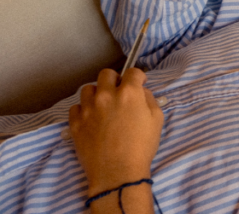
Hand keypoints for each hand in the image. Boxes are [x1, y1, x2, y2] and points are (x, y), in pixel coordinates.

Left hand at [69, 68, 163, 196]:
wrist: (117, 172)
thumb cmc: (141, 147)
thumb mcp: (157, 120)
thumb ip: (149, 100)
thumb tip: (141, 92)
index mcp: (129, 93)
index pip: (132, 72)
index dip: (138, 77)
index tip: (139, 83)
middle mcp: (106, 96)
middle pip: (106, 74)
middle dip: (115, 79)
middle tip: (119, 91)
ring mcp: (88, 109)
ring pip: (87, 89)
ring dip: (97, 93)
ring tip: (103, 105)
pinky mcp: (75, 123)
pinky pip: (76, 107)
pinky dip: (83, 110)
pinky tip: (91, 118)